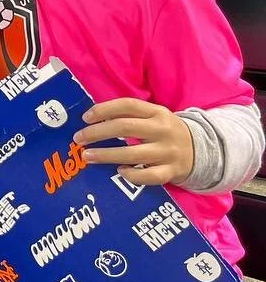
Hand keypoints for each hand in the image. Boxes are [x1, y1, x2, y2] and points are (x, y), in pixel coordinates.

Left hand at [74, 98, 194, 186]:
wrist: (203, 151)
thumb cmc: (165, 132)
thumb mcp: (154, 117)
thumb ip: (130, 116)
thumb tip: (92, 121)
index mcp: (157, 112)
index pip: (128, 105)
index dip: (104, 109)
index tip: (85, 118)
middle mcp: (163, 130)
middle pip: (125, 127)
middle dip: (97, 133)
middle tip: (79, 139)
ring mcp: (168, 152)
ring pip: (133, 154)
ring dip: (106, 155)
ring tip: (88, 156)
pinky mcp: (172, 171)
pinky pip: (149, 176)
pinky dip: (132, 175)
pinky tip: (120, 171)